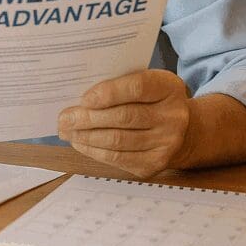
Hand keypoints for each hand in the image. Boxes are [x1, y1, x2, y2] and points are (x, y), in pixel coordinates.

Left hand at [58, 70, 190, 177]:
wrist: (181, 131)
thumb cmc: (150, 101)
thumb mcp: (143, 83)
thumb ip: (118, 83)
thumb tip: (78, 97)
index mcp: (168, 87)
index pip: (137, 87)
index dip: (108, 93)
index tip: (83, 98)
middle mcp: (173, 116)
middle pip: (124, 117)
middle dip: (88, 118)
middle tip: (64, 117)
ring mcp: (167, 142)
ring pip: (118, 140)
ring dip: (86, 136)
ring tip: (66, 130)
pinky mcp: (155, 163)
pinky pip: (119, 158)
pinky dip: (94, 151)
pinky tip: (80, 143)